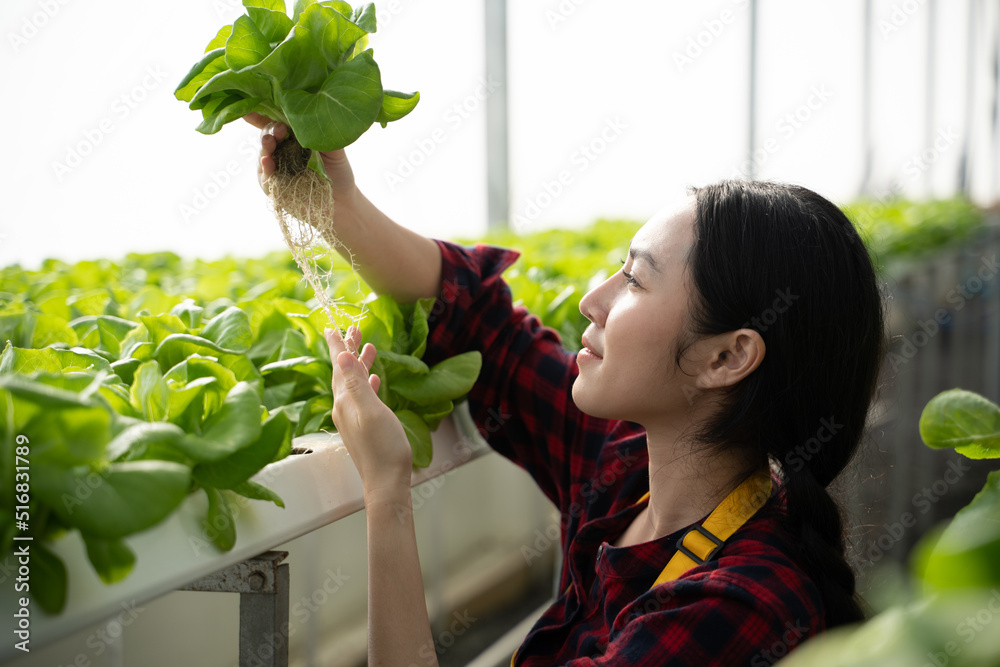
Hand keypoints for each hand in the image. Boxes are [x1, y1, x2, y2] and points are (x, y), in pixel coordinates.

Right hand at [244, 113, 358, 202]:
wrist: (343, 203)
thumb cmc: (338, 173)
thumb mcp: (335, 149)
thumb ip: (324, 132)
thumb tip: (317, 110)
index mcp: (294, 137)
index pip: (277, 122)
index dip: (265, 113)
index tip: (256, 103)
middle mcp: (282, 150)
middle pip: (268, 135)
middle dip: (269, 129)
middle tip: (279, 128)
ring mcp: (276, 168)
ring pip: (263, 153)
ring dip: (265, 146)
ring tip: (270, 142)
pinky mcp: (274, 187)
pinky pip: (264, 176)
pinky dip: (264, 168)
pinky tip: (268, 161)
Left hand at [325, 325, 413, 498]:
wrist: (386, 481)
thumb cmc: (383, 447)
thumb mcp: (371, 411)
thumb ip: (357, 384)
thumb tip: (343, 356)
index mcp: (345, 400)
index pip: (339, 366)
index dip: (338, 346)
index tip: (332, 327)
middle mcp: (345, 407)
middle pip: (344, 372)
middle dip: (348, 350)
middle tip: (352, 330)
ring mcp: (353, 417)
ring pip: (354, 383)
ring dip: (359, 364)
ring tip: (368, 347)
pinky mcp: (364, 426)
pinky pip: (363, 396)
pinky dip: (367, 383)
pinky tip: (375, 380)